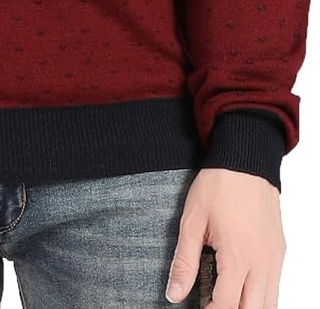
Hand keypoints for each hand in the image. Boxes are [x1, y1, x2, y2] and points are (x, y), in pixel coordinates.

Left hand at [165, 167, 285, 306]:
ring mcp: (274, 258)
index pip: (227, 306)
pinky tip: (242, 285)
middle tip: (211, 304)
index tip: (198, 308)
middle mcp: (262, 263)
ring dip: (248, 307)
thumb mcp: (192, 221)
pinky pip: (275, 286)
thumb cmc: (218, 186)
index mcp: (238, 257)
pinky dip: (260, 295)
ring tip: (226, 296)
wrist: (246, 160)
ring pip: (269, 303)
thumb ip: (184, 261)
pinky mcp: (279, 251)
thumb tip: (173, 294)